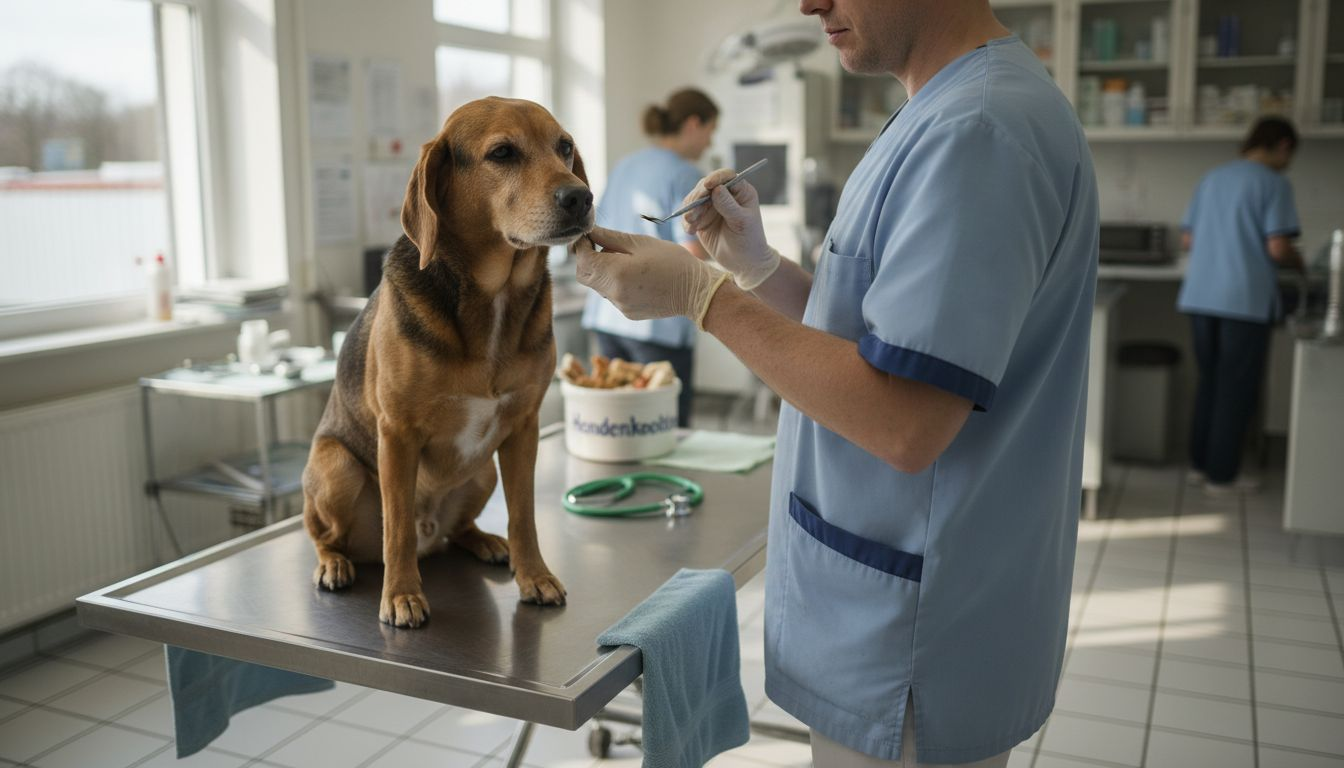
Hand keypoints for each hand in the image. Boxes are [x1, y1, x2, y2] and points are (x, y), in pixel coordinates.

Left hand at [576, 226, 730, 327]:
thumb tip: (590, 231)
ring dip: (601, 270)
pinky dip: (613, 282)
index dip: (580, 245)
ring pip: (597, 285)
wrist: (696, 292)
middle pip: (584, 275)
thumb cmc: (673, 262)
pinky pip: (611, 294)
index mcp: (616, 273)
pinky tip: (633, 273)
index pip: (582, 260)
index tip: (587, 234)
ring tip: (623, 258)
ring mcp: (620, 306)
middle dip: (586, 258)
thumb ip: (611, 237)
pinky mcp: (627, 313)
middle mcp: (614, 294)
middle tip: (598, 243)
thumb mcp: (641, 243)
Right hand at [681, 169, 780, 289]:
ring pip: (694, 200)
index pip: (726, 176)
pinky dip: (687, 222)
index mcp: (740, 191)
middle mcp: (724, 195)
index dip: (716, 178)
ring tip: (691, 224)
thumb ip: (729, 205)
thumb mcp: (742, 222)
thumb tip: (716, 188)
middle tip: (693, 213)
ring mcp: (711, 206)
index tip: (708, 185)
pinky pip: (689, 214)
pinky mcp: (701, 218)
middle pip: (705, 186)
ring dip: (690, 210)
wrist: (743, 262)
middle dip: (697, 198)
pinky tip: (690, 232)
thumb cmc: (749, 240)